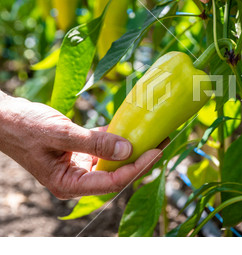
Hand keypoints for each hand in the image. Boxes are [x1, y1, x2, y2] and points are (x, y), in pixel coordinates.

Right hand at [0, 94, 167, 198]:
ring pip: (114, 158)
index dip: (136, 168)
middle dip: (141, 159)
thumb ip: (94, 143)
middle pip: (117, 172)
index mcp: (70, 184)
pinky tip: (136, 126)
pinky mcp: (82, 150)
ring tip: (157, 133)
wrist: (6, 118)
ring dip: (134, 146)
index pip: (112, 181)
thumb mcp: (60, 134)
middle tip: (164, 142)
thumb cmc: (25, 128)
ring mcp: (80, 164)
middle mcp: (78, 177)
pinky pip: (105, 145)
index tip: (156, 151)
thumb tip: (128, 148)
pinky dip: (120, 136)